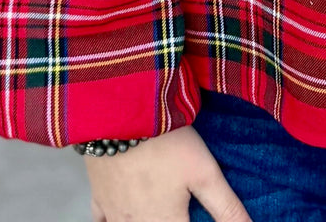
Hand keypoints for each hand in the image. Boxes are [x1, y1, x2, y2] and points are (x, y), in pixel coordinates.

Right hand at [87, 123, 253, 221]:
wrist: (120, 115)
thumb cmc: (165, 143)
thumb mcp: (204, 173)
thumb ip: (226, 208)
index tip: (195, 216)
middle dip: (171, 219)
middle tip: (182, 210)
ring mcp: (114, 212)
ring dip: (147, 220)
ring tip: (160, 212)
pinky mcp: (98, 194)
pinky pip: (101, 219)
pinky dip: (110, 220)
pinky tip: (121, 215)